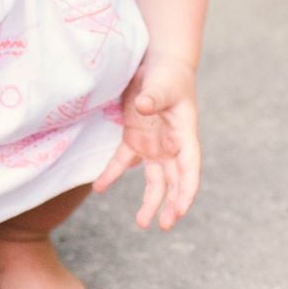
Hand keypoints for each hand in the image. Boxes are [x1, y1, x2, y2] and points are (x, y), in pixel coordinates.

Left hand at [94, 58, 200, 229]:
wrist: (158, 63)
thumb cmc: (167, 74)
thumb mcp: (163, 84)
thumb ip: (154, 96)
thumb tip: (144, 106)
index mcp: (184, 135)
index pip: (189, 167)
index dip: (186, 190)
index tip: (181, 210)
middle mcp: (171, 145)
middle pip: (174, 180)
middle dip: (171, 204)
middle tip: (164, 225)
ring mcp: (153, 144)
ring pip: (154, 179)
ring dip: (149, 201)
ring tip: (141, 223)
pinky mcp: (135, 139)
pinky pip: (122, 162)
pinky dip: (111, 174)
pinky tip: (99, 187)